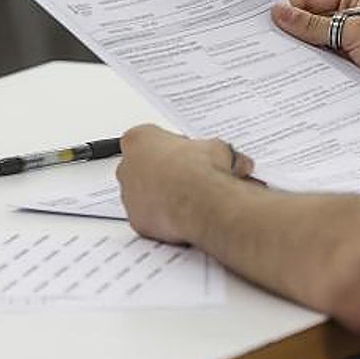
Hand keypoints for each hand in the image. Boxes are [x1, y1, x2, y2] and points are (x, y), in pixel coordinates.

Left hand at [117, 125, 254, 244]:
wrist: (200, 199)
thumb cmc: (202, 169)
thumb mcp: (218, 148)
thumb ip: (216, 152)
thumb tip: (233, 161)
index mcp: (139, 139)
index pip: (149, 140)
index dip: (171, 149)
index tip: (186, 156)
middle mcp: (126, 165)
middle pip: (141, 167)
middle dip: (162, 173)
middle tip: (187, 179)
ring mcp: (127, 194)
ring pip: (142, 195)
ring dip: (160, 196)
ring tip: (187, 200)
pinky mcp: (136, 219)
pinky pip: (148, 218)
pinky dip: (162, 218)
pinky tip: (181, 217)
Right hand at [270, 0, 359, 115]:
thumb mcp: (353, 32)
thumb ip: (313, 25)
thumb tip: (279, 14)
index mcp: (357, 0)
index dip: (289, 8)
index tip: (265, 20)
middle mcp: (353, 20)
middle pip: (311, 23)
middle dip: (291, 32)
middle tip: (264, 42)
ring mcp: (352, 45)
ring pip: (316, 46)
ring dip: (301, 53)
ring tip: (276, 61)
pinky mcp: (353, 68)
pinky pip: (324, 65)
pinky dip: (311, 69)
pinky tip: (295, 75)